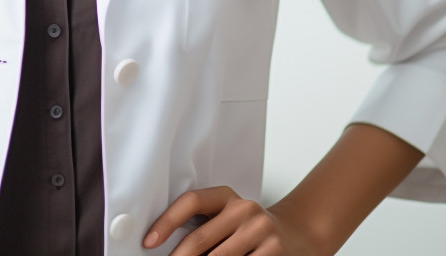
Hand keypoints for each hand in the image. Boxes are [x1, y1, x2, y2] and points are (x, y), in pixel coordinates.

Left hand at [142, 186, 317, 255]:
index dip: (167, 221)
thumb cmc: (251, 230)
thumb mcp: (229, 218)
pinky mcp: (274, 251)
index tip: (148, 241)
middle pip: (200, 238)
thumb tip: (169, 246)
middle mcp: (244, 209)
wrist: (297, 235)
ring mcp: (260, 230)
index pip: (191, 201)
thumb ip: (205, 226)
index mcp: (227, 196)